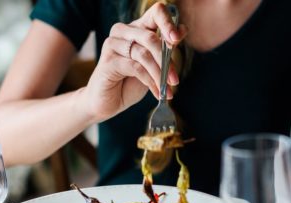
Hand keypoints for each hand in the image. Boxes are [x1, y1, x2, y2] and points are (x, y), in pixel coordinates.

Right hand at [82, 3, 186, 121]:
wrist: (109, 101)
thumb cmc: (131, 81)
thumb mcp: (154, 63)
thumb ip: (166, 48)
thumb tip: (183, 30)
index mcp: (137, 27)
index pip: (156, 13)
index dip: (168, 23)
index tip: (176, 39)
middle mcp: (123, 31)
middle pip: (151, 37)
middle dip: (166, 60)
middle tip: (175, 80)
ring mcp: (113, 44)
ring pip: (144, 55)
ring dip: (159, 74)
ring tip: (167, 89)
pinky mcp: (108, 60)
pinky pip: (135, 68)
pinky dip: (150, 82)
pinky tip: (156, 92)